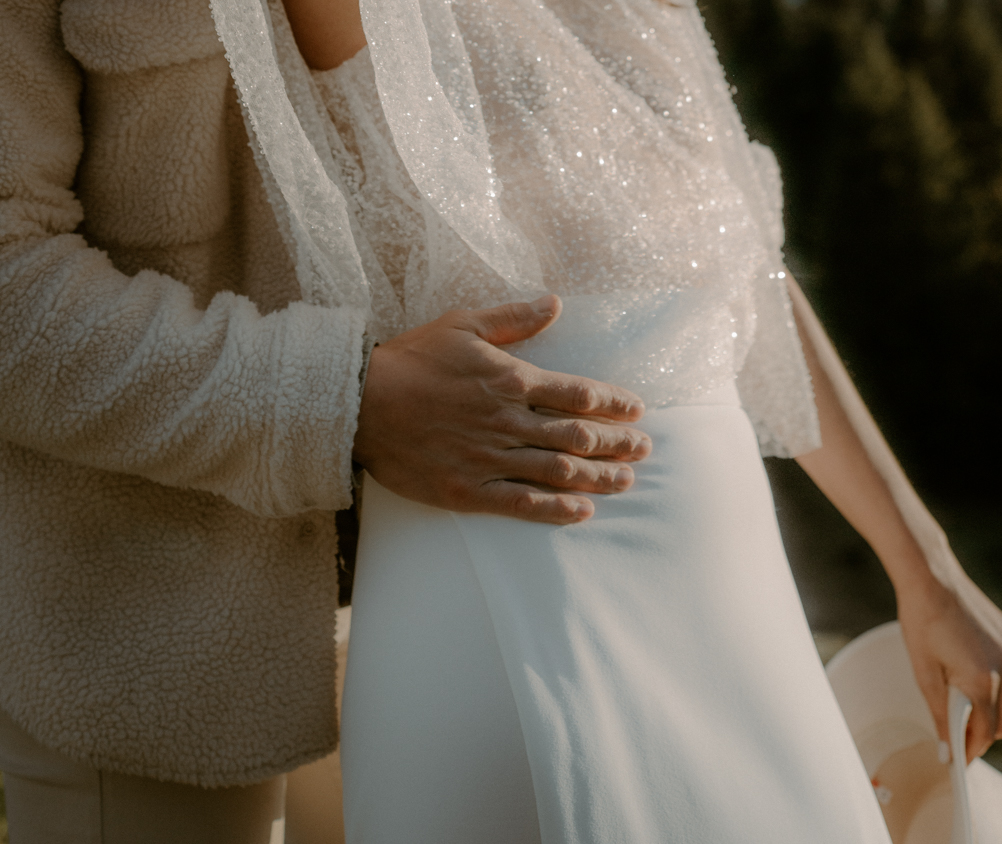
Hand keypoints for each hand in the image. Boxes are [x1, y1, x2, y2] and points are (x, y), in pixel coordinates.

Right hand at [353, 295, 650, 523]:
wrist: (357, 403)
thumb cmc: (410, 360)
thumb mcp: (463, 324)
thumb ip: (514, 318)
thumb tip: (555, 302)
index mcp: (510, 379)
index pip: (578, 393)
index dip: (613, 404)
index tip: (636, 410)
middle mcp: (507, 421)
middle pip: (578, 435)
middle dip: (617, 443)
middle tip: (644, 449)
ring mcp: (489, 458)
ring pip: (558, 471)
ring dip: (598, 478)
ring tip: (626, 481)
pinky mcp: (468, 489)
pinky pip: (522, 504)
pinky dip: (556, 510)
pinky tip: (582, 512)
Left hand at [894, 555, 1001, 760]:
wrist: (931, 578)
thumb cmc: (920, 623)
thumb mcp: (925, 674)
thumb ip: (940, 715)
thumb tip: (947, 750)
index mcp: (983, 680)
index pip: (986, 733)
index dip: (971, 751)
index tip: (957, 761)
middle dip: (982, 736)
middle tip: (957, 740)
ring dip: (989, 709)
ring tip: (959, 707)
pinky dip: (993, 683)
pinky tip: (968, 674)